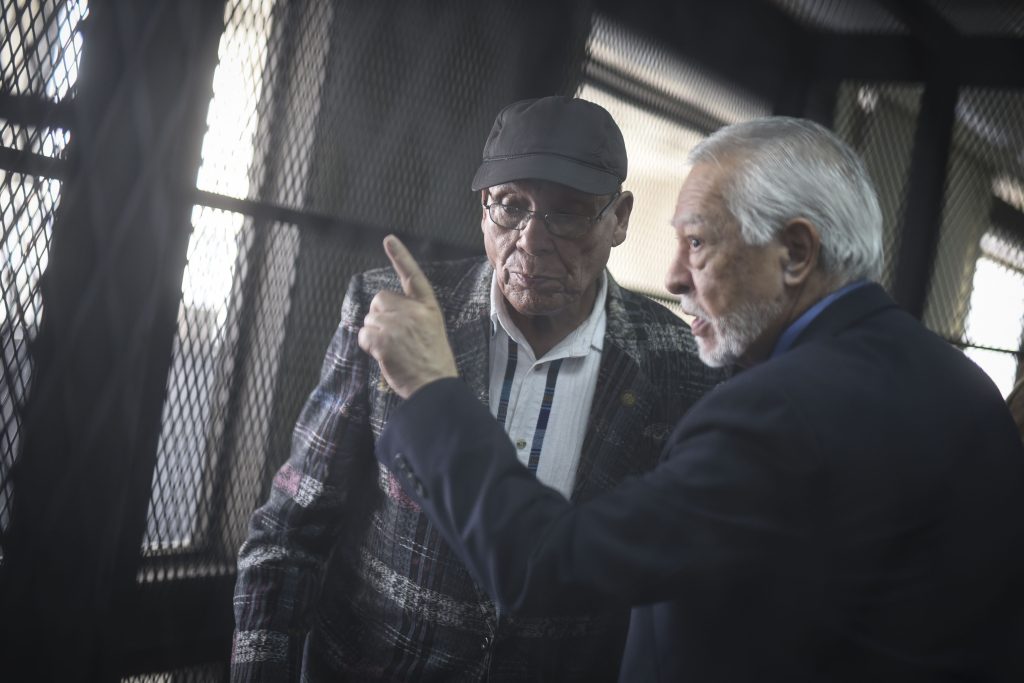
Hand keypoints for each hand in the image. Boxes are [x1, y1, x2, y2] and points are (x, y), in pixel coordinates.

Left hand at [358, 235, 457, 397]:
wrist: (435, 386)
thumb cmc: (433, 364)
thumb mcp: (432, 331)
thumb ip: (412, 316)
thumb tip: (384, 314)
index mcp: (428, 308)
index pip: (413, 276)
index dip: (401, 256)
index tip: (388, 239)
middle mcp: (413, 311)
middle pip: (379, 299)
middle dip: (379, 315)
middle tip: (392, 337)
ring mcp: (398, 324)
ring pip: (369, 319)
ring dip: (374, 335)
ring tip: (393, 351)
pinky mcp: (384, 340)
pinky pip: (364, 336)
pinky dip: (368, 346)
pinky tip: (383, 356)